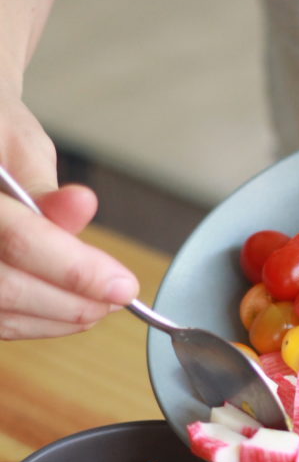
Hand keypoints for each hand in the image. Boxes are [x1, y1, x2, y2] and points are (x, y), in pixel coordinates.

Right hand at [0, 99, 138, 338]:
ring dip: (62, 317)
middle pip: (8, 289)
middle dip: (74, 301)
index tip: (123, 285)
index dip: (76, 270)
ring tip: (102, 302)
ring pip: (4, 315)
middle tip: (119, 295)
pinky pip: (0, 322)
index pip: (17, 242)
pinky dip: (42, 322)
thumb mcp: (16, 139)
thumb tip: (80, 208)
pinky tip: (71, 308)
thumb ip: (43, 186)